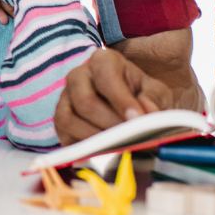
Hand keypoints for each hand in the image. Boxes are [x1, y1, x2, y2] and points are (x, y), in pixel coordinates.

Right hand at [54, 48, 173, 145]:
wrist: (125, 106)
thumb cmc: (140, 95)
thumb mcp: (155, 92)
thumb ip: (154, 99)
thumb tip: (147, 112)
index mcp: (102, 61)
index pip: (106, 77)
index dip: (121, 100)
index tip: (137, 120)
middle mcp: (78, 75)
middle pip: (85, 101)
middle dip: (110, 125)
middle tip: (132, 141)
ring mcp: (65, 98)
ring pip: (69, 119)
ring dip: (95, 139)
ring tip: (120, 149)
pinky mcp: (59, 121)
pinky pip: (64, 136)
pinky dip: (84, 148)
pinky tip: (105, 153)